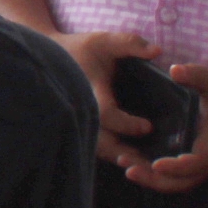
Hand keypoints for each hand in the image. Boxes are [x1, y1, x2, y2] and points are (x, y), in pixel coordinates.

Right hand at [55, 27, 162, 163]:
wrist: (50, 57)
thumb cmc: (82, 49)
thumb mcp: (104, 40)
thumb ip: (129, 43)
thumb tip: (157, 51)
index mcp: (88, 90)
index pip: (106, 114)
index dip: (126, 124)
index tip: (148, 126)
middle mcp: (81, 111)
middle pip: (100, 143)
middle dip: (125, 154)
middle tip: (152, 162)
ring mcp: (78, 122)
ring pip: (97, 150)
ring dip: (120, 159)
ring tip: (146, 167)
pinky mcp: (80, 128)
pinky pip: (96, 147)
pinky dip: (114, 156)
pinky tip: (133, 161)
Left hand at [130, 63, 207, 193]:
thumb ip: (196, 75)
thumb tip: (174, 70)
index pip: (197, 163)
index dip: (177, 167)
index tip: (156, 163)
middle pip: (185, 182)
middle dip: (157, 181)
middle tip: (129, 170)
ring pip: (183, 181)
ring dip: (157, 180)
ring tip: (129, 167)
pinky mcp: (205, 156)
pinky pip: (184, 174)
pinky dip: (164, 174)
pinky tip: (142, 162)